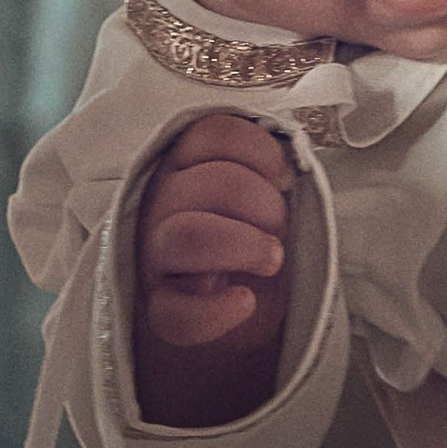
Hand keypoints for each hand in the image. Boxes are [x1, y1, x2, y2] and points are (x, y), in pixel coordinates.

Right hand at [132, 113, 291, 423]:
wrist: (237, 304)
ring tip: (271, 259)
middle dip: (264, 204)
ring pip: (187, 236)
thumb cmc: (251, 239)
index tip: (284, 178)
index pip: (214, 133)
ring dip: (244, 245)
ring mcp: (155, 257)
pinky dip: (217, 311)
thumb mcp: (261, 197)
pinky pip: (176, 314)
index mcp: (185, 167)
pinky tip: (244, 302)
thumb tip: (291, 168)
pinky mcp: (159, 309)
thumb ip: (267, 174)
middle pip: (212, 182)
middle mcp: (161, 204)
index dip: (259, 150)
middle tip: (280, 228)